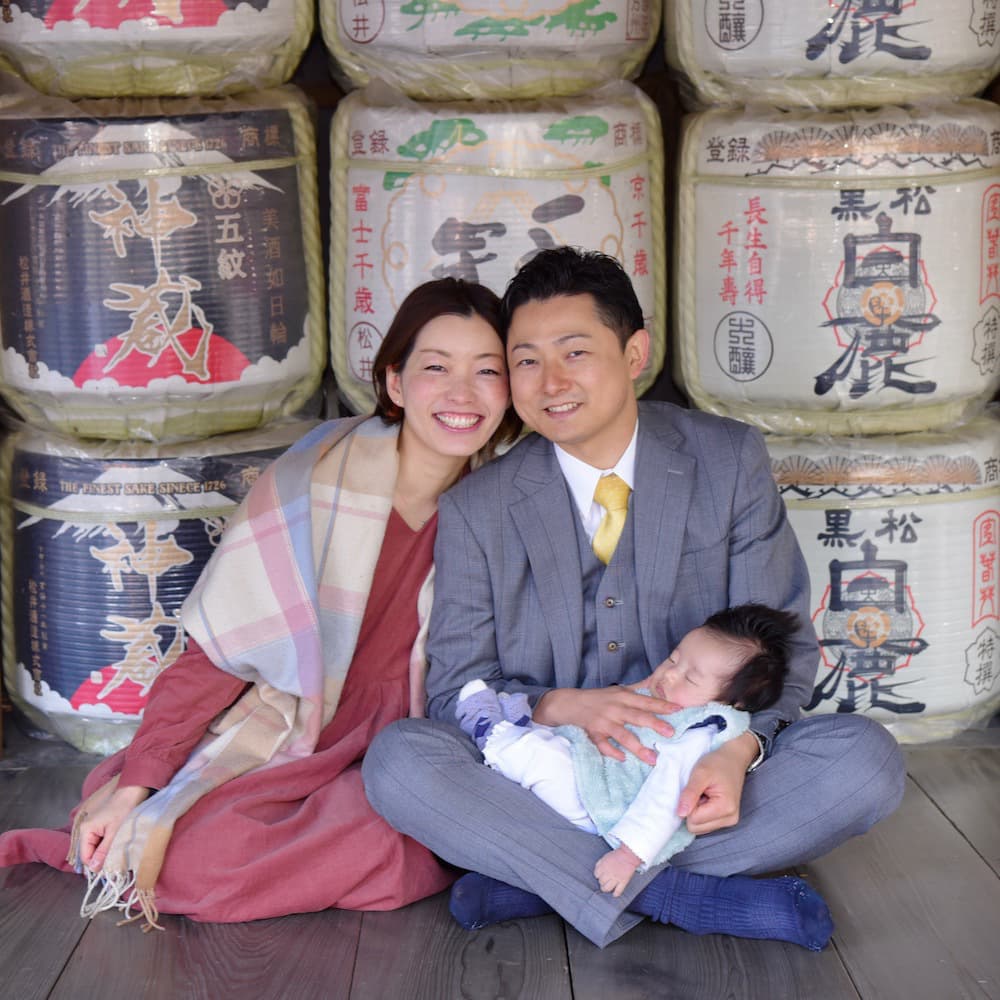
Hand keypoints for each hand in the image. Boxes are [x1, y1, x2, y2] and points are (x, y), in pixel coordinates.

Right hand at [77, 785, 150, 871]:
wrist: (133, 789)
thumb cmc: (125, 807)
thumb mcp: (115, 832)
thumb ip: (104, 851)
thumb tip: (94, 869)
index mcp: (85, 830)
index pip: (85, 857)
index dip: (96, 865)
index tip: (111, 868)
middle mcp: (85, 829)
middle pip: (90, 852)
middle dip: (102, 858)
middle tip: (117, 859)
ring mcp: (93, 826)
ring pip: (97, 847)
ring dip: (107, 851)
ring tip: (120, 848)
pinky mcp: (101, 824)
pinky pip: (101, 840)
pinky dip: (109, 843)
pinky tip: (119, 841)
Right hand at [533, 687, 677, 763]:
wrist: (569, 703)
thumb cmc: (598, 698)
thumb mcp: (617, 691)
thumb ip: (636, 693)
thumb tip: (658, 689)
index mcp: (623, 696)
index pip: (646, 701)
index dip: (662, 705)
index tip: (679, 709)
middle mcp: (615, 708)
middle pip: (637, 716)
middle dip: (654, 724)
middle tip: (671, 733)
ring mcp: (604, 721)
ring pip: (622, 735)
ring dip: (638, 747)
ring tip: (652, 758)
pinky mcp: (593, 733)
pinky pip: (603, 744)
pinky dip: (612, 752)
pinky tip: (623, 759)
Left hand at [594, 844, 641, 896]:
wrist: (629, 855)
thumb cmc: (618, 855)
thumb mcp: (605, 856)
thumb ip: (600, 863)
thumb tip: (597, 870)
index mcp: (603, 866)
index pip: (596, 875)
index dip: (598, 875)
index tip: (600, 876)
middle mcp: (609, 873)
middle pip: (601, 882)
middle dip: (601, 882)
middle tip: (603, 882)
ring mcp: (616, 878)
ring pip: (607, 888)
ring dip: (605, 889)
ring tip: (606, 889)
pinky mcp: (623, 881)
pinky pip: (618, 891)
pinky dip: (616, 894)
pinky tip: (614, 894)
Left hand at [676, 732, 756, 834]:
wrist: (733, 758)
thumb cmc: (717, 763)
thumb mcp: (700, 773)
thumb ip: (690, 793)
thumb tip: (680, 813)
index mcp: (725, 809)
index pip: (694, 820)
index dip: (689, 805)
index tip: (696, 789)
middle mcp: (730, 819)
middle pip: (696, 828)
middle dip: (692, 810)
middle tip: (699, 792)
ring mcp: (730, 821)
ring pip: (700, 828)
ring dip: (696, 811)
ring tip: (704, 794)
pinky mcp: (726, 819)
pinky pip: (705, 824)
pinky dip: (702, 812)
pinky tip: (707, 798)